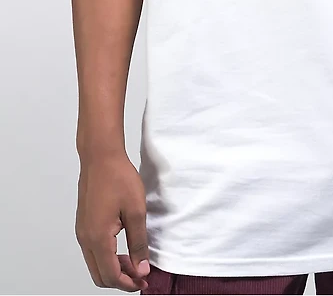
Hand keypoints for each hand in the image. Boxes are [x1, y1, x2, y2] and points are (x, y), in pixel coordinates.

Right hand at [75, 153, 150, 291]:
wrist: (101, 156)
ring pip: (95, 264)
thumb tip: (141, 268)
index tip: (143, 282)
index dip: (128, 284)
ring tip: (134, 261)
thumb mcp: (136, 211)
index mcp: (98, 238)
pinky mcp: (83, 224)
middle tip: (140, 275)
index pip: (110, 275)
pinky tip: (122, 248)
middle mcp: (85, 238)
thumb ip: (138, 243)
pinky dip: (107, 256)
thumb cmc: (118, 177)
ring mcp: (82, 231)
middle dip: (120, 279)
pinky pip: (93, 250)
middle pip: (99, 275)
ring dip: (113, 268)